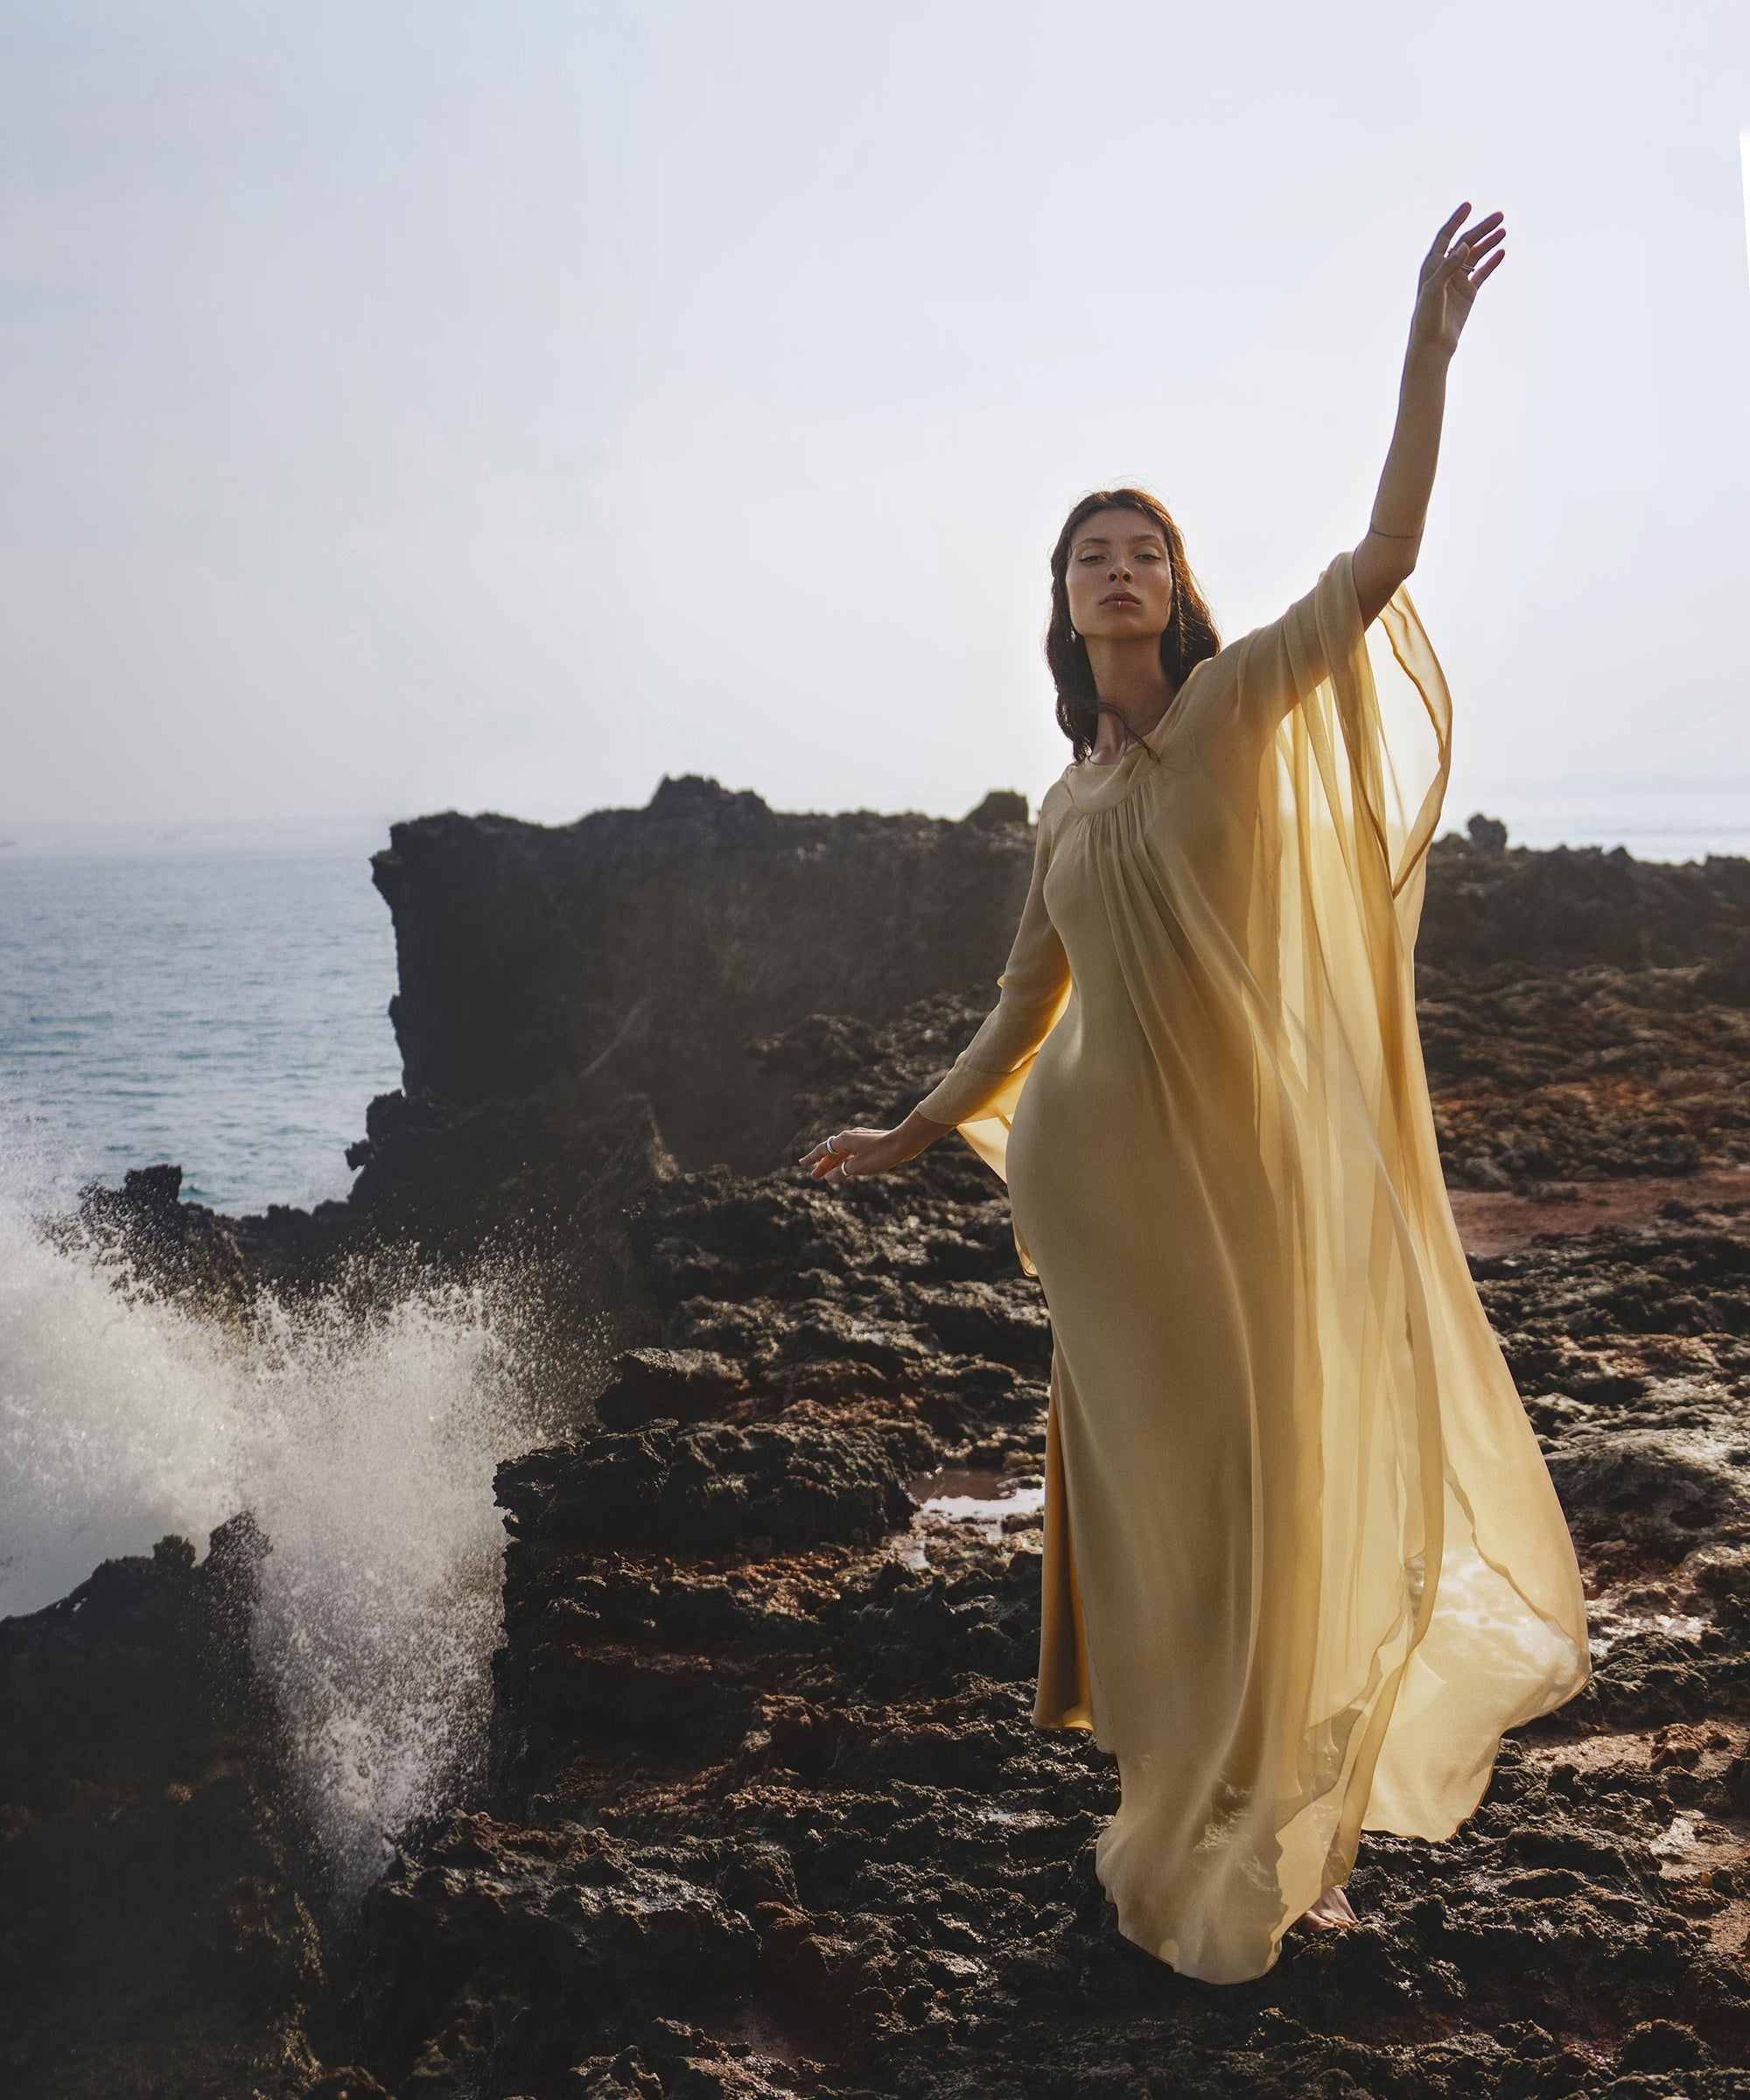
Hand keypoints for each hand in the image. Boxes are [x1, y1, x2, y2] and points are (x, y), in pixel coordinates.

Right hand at [798, 1116, 939, 1183]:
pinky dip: (847, 1163)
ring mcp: (861, 1140)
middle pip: (832, 1152)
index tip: (801, 1164)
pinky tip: (847, 1170)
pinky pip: (853, 1154)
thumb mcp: (857, 1167)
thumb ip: (841, 1172)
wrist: (904, 1143)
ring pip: (843, 1154)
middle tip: (814, 1176)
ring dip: (835, 1165)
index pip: (823, 1149)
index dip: (812, 1158)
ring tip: (828, 1177)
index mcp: (844, 1140)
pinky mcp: (871, 1144)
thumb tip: (829, 1177)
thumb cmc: (880, 1154)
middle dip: (823, 1164)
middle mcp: (850, 1137)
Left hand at [1410, 202, 1505, 359]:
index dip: (1456, 219)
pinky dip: (1491, 262)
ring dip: (1489, 242)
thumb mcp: (1434, 289)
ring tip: (1503, 230)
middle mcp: (1445, 269)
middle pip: (1466, 242)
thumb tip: (1464, 245)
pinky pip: (1482, 272)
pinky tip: (1502, 251)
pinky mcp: (1468, 293)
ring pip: (1476, 255)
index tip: (1469, 205)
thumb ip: (1448, 267)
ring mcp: (1458, 280)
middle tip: (1500, 216)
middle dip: (1482, 228)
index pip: (1445, 236)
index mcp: (1432, 265)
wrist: (1433, 345)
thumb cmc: (1427, 318)